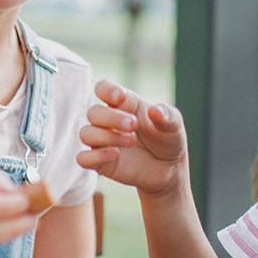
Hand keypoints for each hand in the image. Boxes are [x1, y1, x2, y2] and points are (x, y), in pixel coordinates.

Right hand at [78, 80, 187, 196]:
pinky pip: (83, 158)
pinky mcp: (100, 163)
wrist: (169, 169)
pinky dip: (95, 156)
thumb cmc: (168, 139)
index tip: (120, 97)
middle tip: (134, 125)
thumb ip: (167, 115)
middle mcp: (108, 121)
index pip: (103, 88)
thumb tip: (155, 111)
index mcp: (124, 104)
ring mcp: (102, 142)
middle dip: (111, 118)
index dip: (106, 90)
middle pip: (93, 112)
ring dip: (106, 136)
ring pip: (86, 134)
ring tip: (131, 141)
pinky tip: (115, 155)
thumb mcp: (174, 124)